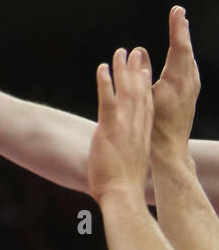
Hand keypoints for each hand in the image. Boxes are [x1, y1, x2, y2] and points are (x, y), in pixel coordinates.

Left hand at [88, 47, 152, 204]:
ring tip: (120, 52)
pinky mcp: (109, 128)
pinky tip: (102, 68)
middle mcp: (137, 127)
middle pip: (139, 92)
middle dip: (138, 70)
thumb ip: (128, 152)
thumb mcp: (130, 164)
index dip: (146, 84)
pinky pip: (107, 100)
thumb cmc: (123, 188)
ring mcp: (124, 126)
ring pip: (125, 91)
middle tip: (137, 52)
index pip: (147, 104)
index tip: (145, 69)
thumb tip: (125, 154)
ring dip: (122, 70)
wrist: (122, 197)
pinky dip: (105, 83)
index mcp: (142, 135)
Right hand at [151, 6, 199, 160]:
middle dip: (182, 30)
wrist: (170, 150)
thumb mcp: (144, 98)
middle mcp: (188, 83)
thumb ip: (140, 74)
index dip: (178, 28)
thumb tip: (140, 53)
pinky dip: (185, 55)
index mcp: (177, 81)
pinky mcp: (190, 95)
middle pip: (187, 50)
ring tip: (181, 26)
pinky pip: (190, 68)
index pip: (180, 48)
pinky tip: (182, 55)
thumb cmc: (154, 127)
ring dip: (185, 41)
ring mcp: (192, 89)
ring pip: (190, 59)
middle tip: (179, 13)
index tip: (177, 12)